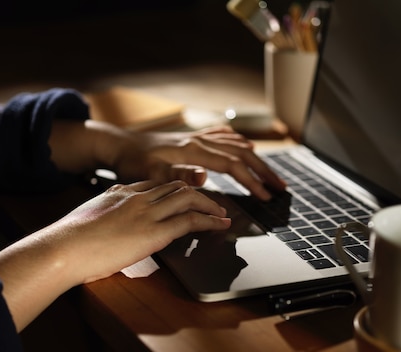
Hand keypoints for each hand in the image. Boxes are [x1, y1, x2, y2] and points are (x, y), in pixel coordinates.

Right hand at [0, 179, 229, 330]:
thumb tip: (104, 231)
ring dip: (210, 205)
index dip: (173, 189)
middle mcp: (137, 197)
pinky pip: (190, 221)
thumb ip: (102, 219)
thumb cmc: (68, 241)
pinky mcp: (154, 231)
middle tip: (210, 202)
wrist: (64, 247)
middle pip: (176, 185)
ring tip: (222, 213)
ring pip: (188, 198)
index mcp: (120, 192)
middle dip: (197, 193)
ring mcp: (146, 212)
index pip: (155, 184)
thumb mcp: (87, 220)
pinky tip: (220, 225)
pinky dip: (209, 221)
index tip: (183, 196)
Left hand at [118, 125, 286, 199]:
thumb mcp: (149, 174)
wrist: (119, 144)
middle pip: (241, 154)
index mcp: (193, 151)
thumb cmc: (132, 163)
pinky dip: (238, 142)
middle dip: (263, 171)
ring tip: (271, 173)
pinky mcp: (191, 139)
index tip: (266, 197)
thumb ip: (177, 175)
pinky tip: (246, 144)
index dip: (251, 181)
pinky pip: (222, 137)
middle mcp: (198, 141)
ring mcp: (196, 138)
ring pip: (235, 145)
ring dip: (256, 158)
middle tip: (281, 188)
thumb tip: (205, 176)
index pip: (232, 166)